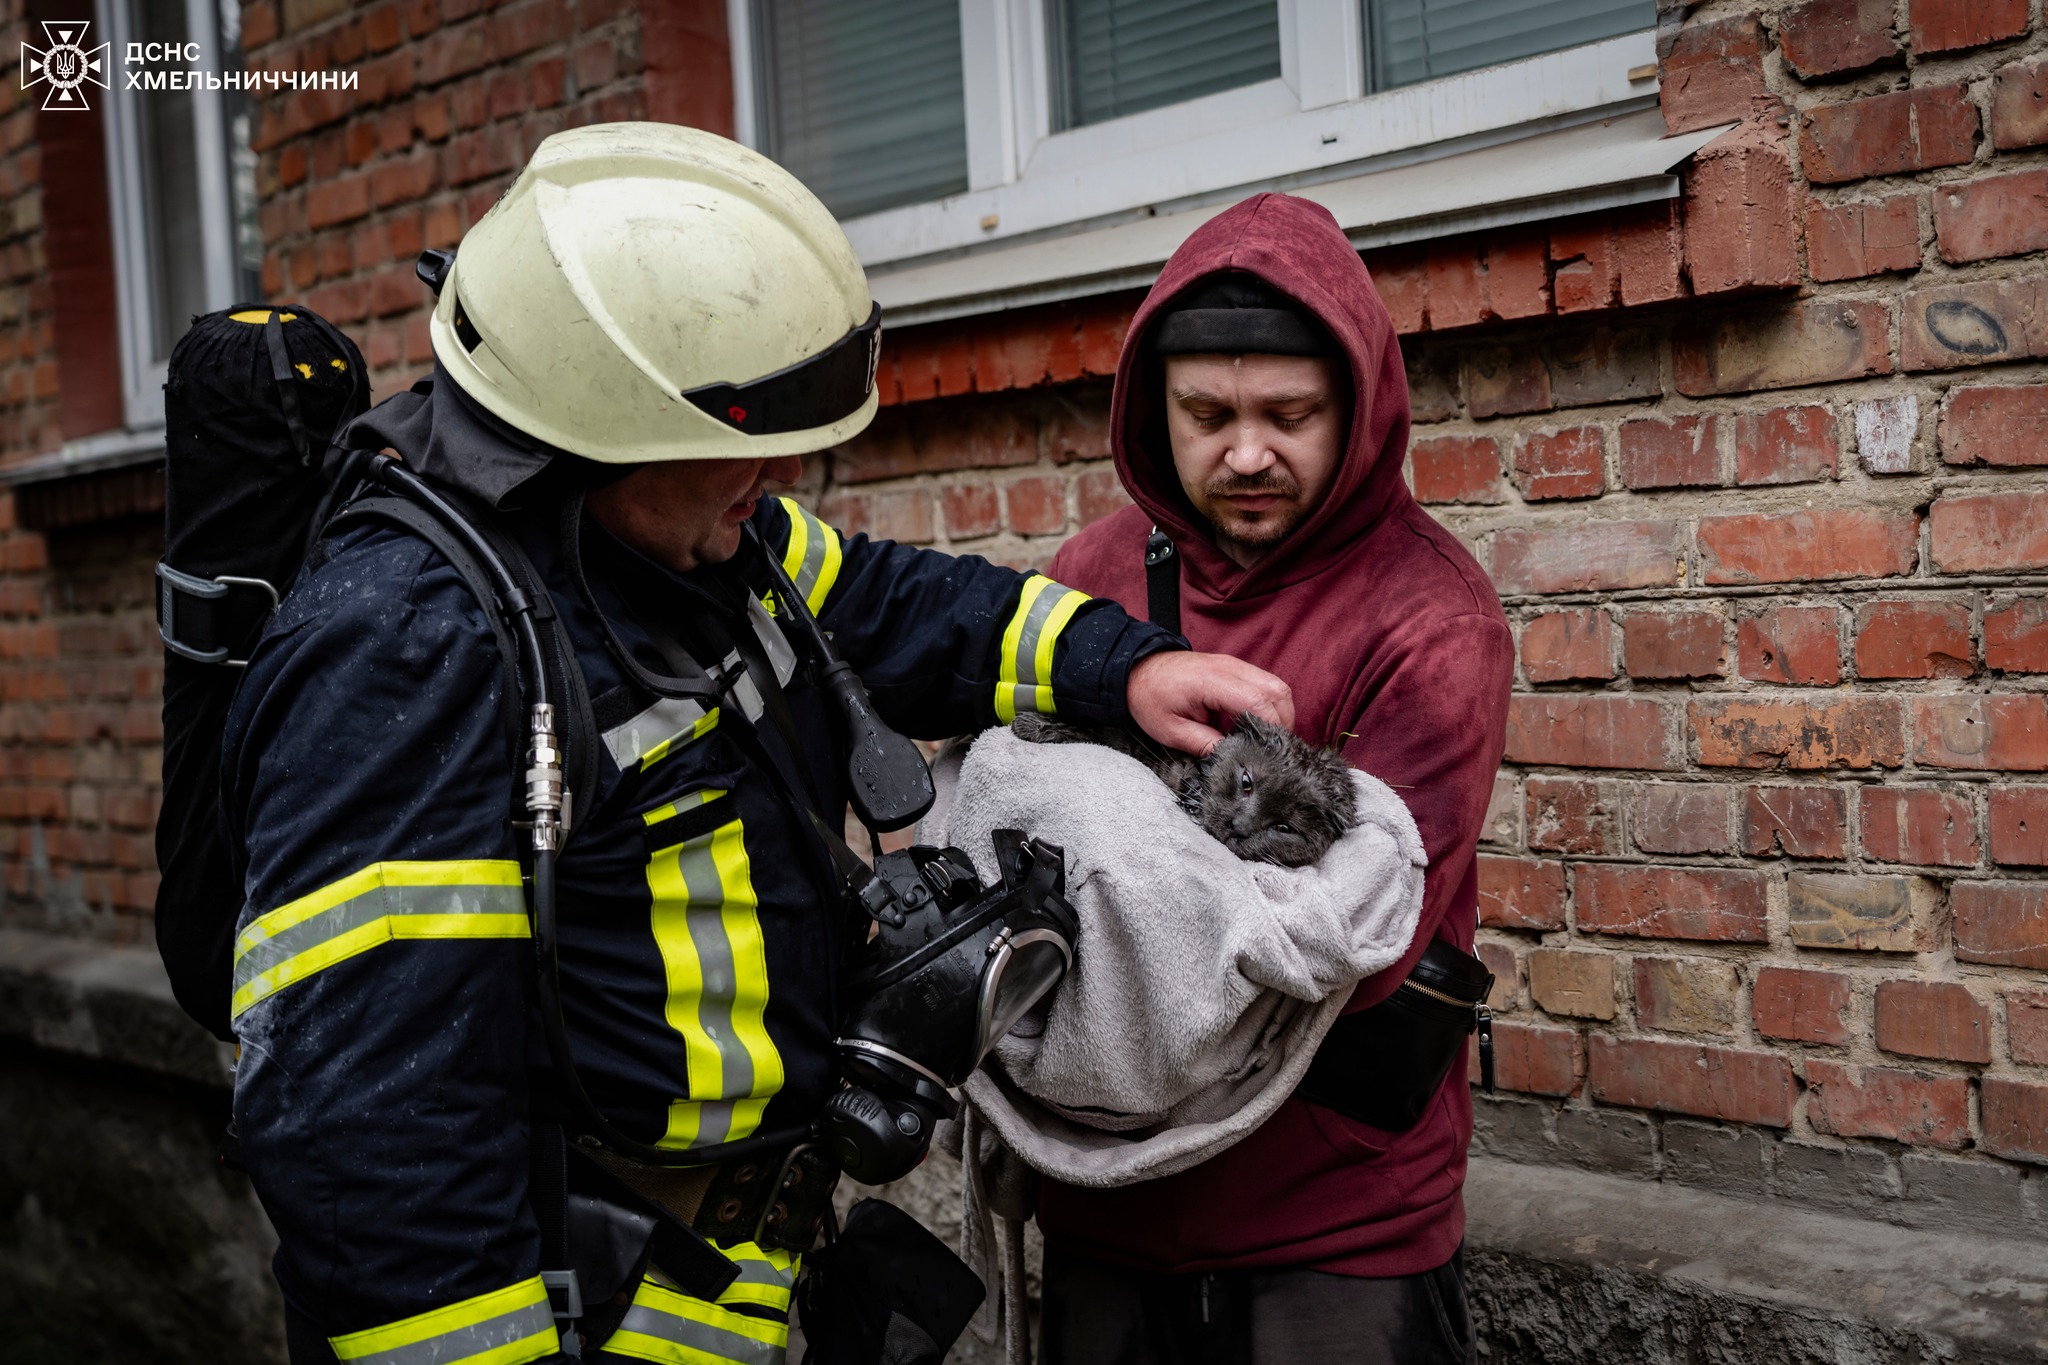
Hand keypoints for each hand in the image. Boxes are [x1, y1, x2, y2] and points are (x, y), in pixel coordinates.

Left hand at [1126, 650, 1293, 754]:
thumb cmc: (1150, 698)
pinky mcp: (1236, 667)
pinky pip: (1266, 683)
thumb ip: (1204, 744)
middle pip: (1277, 691)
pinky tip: (1259, 724)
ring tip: (1268, 739)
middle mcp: (1230, 667)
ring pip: (1277, 686)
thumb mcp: (1171, 730)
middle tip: (1273, 750)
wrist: (1137, 669)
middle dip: (1283, 722)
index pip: (1258, 701)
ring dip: (1280, 713)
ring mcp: (1235, 664)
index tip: (1268, 752)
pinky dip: (1271, 704)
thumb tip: (1234, 758)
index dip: (1271, 728)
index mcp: (1211, 682)